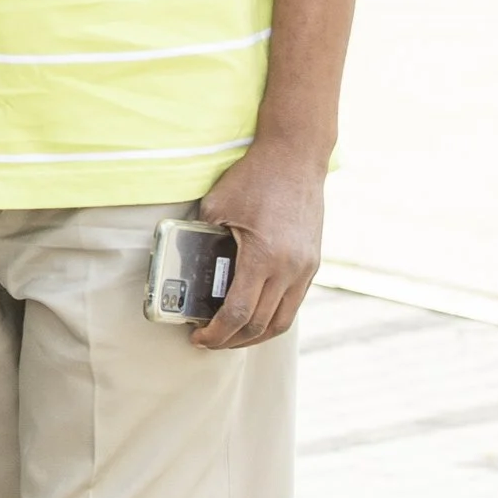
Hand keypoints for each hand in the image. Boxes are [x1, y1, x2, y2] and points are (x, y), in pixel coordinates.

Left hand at [190, 138, 324, 349]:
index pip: (237, 313)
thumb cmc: (254, 177)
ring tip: (231, 337)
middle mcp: (289, 268)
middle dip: (231, 340)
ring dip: (255, 337)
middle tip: (209, 341)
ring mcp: (305, 268)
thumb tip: (185, 265)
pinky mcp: (313, 263)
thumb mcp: (217, 206)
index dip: (216, 333)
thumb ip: (202, 238)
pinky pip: (294, 304)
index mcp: (263, 257)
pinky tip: (254, 317)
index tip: (198, 338)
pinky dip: (273, 318)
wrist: (296, 157)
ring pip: (281, 321)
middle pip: (259, 325)